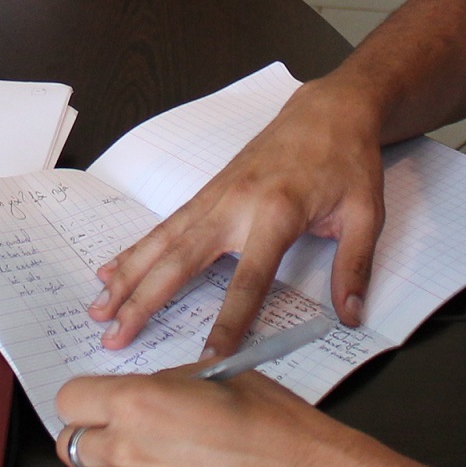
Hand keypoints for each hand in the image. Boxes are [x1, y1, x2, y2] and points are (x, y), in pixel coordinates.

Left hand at [53, 369, 395, 466]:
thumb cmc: (272, 426)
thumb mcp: (216, 375)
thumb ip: (168, 384)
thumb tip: (152, 390)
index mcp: (136, 405)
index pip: (68, 400)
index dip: (85, 396)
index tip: (103, 394)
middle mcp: (128, 453)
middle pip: (72, 445)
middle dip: (92, 431)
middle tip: (125, 421)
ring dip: (121, 460)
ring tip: (169, 447)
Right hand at [89, 77, 386, 356]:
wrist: (328, 109)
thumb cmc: (348, 161)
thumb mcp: (366, 214)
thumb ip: (354, 267)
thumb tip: (350, 316)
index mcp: (278, 214)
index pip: (249, 280)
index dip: (230, 321)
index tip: (209, 357)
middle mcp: (236, 204)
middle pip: (181, 260)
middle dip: (145, 301)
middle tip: (116, 338)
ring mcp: (216, 196)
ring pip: (163, 242)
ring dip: (128, 276)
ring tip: (99, 308)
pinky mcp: (209, 191)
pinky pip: (166, 226)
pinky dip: (136, 249)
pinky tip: (112, 269)